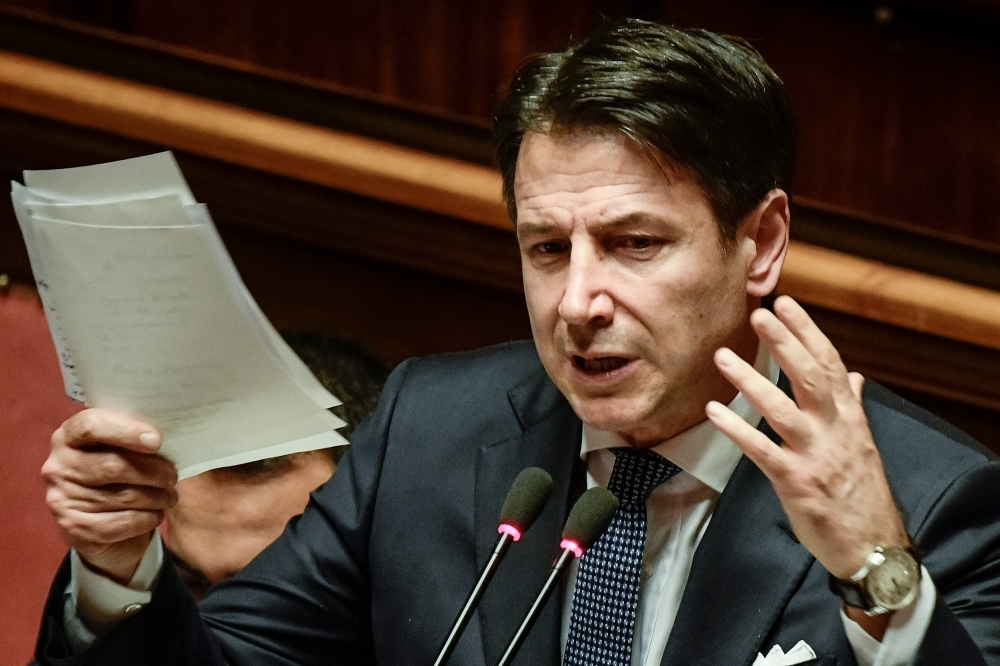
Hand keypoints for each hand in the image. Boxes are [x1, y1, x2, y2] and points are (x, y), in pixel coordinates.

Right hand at [42, 409, 177, 584]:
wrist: (99, 525)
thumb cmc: (117, 475)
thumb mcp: (120, 449)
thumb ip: (133, 437)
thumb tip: (168, 435)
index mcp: (68, 437)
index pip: (91, 426)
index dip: (126, 431)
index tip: (157, 441)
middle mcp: (58, 466)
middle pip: (113, 465)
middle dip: (154, 471)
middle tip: (173, 476)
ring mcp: (62, 499)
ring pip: (124, 496)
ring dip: (158, 497)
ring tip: (170, 496)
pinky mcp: (75, 528)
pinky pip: (123, 522)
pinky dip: (148, 518)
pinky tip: (156, 514)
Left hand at [705, 296, 907, 579]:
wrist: (873, 548)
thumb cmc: (861, 494)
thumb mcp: (863, 445)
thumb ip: (852, 406)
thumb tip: (852, 375)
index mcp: (850, 418)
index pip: (829, 364)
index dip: (807, 332)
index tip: (787, 303)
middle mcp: (835, 430)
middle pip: (809, 377)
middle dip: (784, 343)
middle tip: (759, 314)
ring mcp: (815, 456)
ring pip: (782, 409)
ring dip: (750, 380)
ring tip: (722, 356)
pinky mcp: (796, 483)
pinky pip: (762, 451)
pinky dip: (737, 429)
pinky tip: (714, 411)